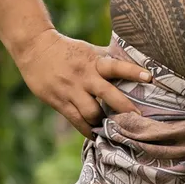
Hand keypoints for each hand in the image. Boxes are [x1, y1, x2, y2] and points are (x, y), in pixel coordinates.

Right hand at [15, 28, 152, 138]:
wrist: (35, 49)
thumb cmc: (68, 50)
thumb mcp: (89, 51)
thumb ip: (108, 59)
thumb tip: (133, 61)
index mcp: (94, 62)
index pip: (116, 66)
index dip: (132, 71)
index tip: (149, 77)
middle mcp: (84, 76)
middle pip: (107, 94)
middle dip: (124, 108)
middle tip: (139, 119)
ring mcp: (71, 91)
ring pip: (91, 112)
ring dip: (104, 122)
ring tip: (116, 129)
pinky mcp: (59, 102)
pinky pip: (76, 121)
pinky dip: (87, 129)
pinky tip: (96, 135)